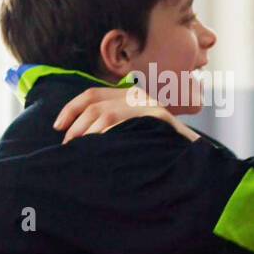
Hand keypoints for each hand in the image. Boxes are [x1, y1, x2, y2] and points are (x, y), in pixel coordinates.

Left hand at [53, 87, 199, 143]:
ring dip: (86, 133)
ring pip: (105, 113)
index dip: (71, 108)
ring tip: (78, 149)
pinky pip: (123, 123)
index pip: (93, 94)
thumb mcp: (134, 132)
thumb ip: (114, 127)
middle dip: (75, 124)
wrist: (196, 158)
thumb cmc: (161, 149)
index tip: (57, 126)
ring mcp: (149, 105)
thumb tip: (80, 136)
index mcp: (131, 96)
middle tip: (66, 145)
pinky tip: (99, 148)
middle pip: (95, 104)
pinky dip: (106, 136)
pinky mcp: (158, 117)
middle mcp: (139, 96)